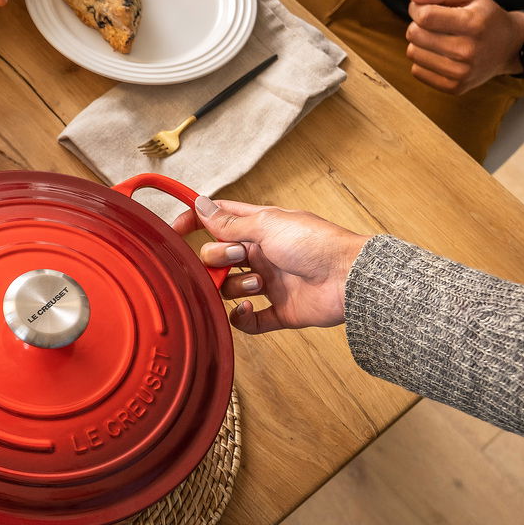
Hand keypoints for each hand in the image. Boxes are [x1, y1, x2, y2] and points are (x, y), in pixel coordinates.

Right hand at [178, 195, 370, 334]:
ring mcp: (269, 283)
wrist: (348, 278)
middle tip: (238, 257)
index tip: (175, 230)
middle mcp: (261, 254)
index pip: (217, 220)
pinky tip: (247, 308)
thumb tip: (201, 204)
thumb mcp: (268, 224)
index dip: (194, 222)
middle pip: (217, 257)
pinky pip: (247, 320)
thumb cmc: (314, 244)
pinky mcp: (278, 311)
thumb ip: (230, 220)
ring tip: (260, 284)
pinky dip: (241, 317)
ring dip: (236, 286)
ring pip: (229, 288)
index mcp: (259, 228)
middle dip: (218, 258)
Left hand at [405, 0, 523, 94]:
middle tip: (434, 24)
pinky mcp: (455, 87)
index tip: (424, 8)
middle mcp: (468, 50)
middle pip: (415, 34)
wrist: (510, 47)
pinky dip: (423, 61)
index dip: (417, 9)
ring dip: (419, 43)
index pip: (424, 16)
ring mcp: (462, 72)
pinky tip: (440, 55)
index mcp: (473, 23)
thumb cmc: (486, 17)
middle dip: (418, 25)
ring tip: (438, 39)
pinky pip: (417, 72)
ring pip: (413, 53)